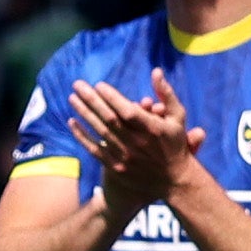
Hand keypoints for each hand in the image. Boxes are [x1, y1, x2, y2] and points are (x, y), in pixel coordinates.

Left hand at [70, 76, 194, 203]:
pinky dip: (82, 136)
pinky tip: (72, 122)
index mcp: (152, 128)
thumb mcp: (178, 117)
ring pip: (100, 132)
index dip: (112, 97)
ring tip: (72, 98)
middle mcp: (137, 142)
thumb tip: (156, 71)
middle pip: (109, 118)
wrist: (173, 180)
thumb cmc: (175, 144)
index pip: (127, 110)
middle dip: (92, 100)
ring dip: (84, 113)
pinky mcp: (116, 167)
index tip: (99, 85)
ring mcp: (125, 156)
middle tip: (78, 85)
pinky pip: (95, 150)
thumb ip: (166, 94)